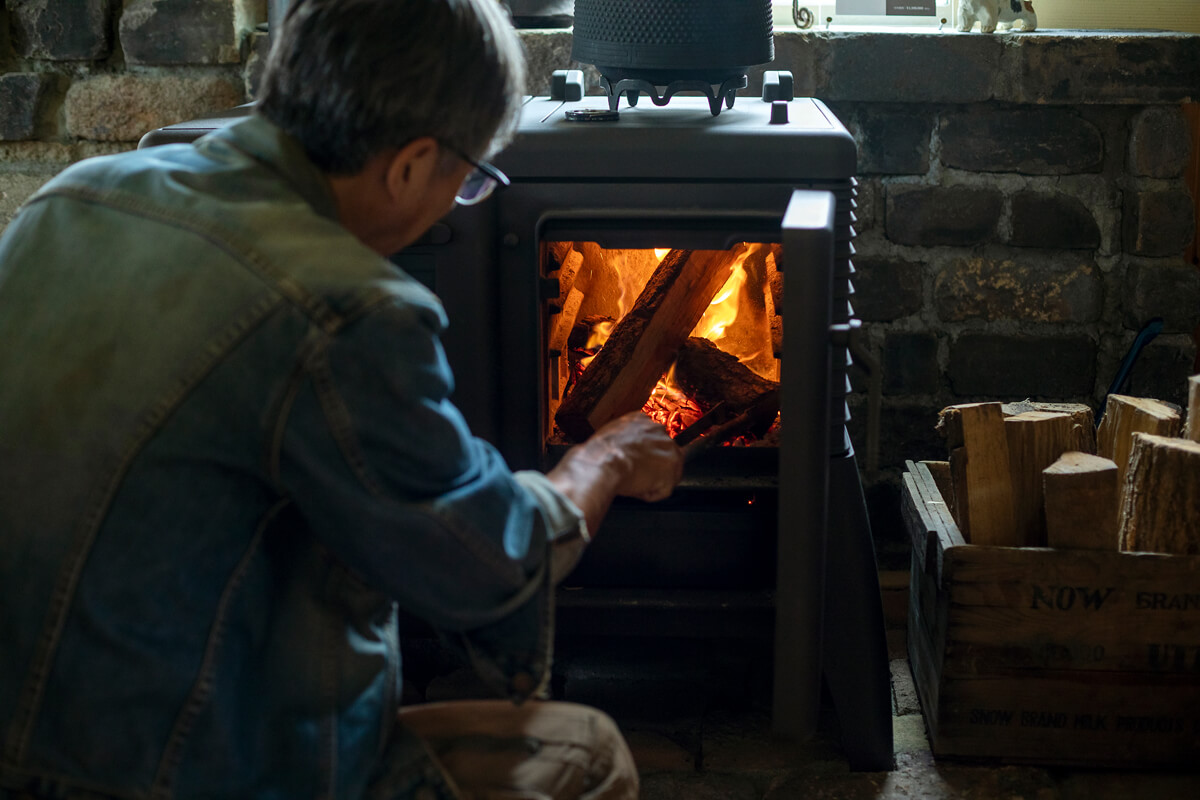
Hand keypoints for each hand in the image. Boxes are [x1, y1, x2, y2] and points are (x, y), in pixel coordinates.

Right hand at [545, 412, 683, 539]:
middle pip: (663, 455)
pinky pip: (663, 490)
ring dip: (651, 482)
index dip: (644, 455)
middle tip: (633, 476)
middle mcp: (658, 430)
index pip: (651, 438)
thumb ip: (623, 439)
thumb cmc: (597, 453)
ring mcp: (668, 448)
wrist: (601, 462)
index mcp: (641, 420)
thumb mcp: (608, 435)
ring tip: (632, 482)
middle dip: (652, 468)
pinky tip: (636, 488)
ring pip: (665, 472)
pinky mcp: (671, 469)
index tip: (635, 463)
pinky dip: (650, 494)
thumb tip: (622, 450)